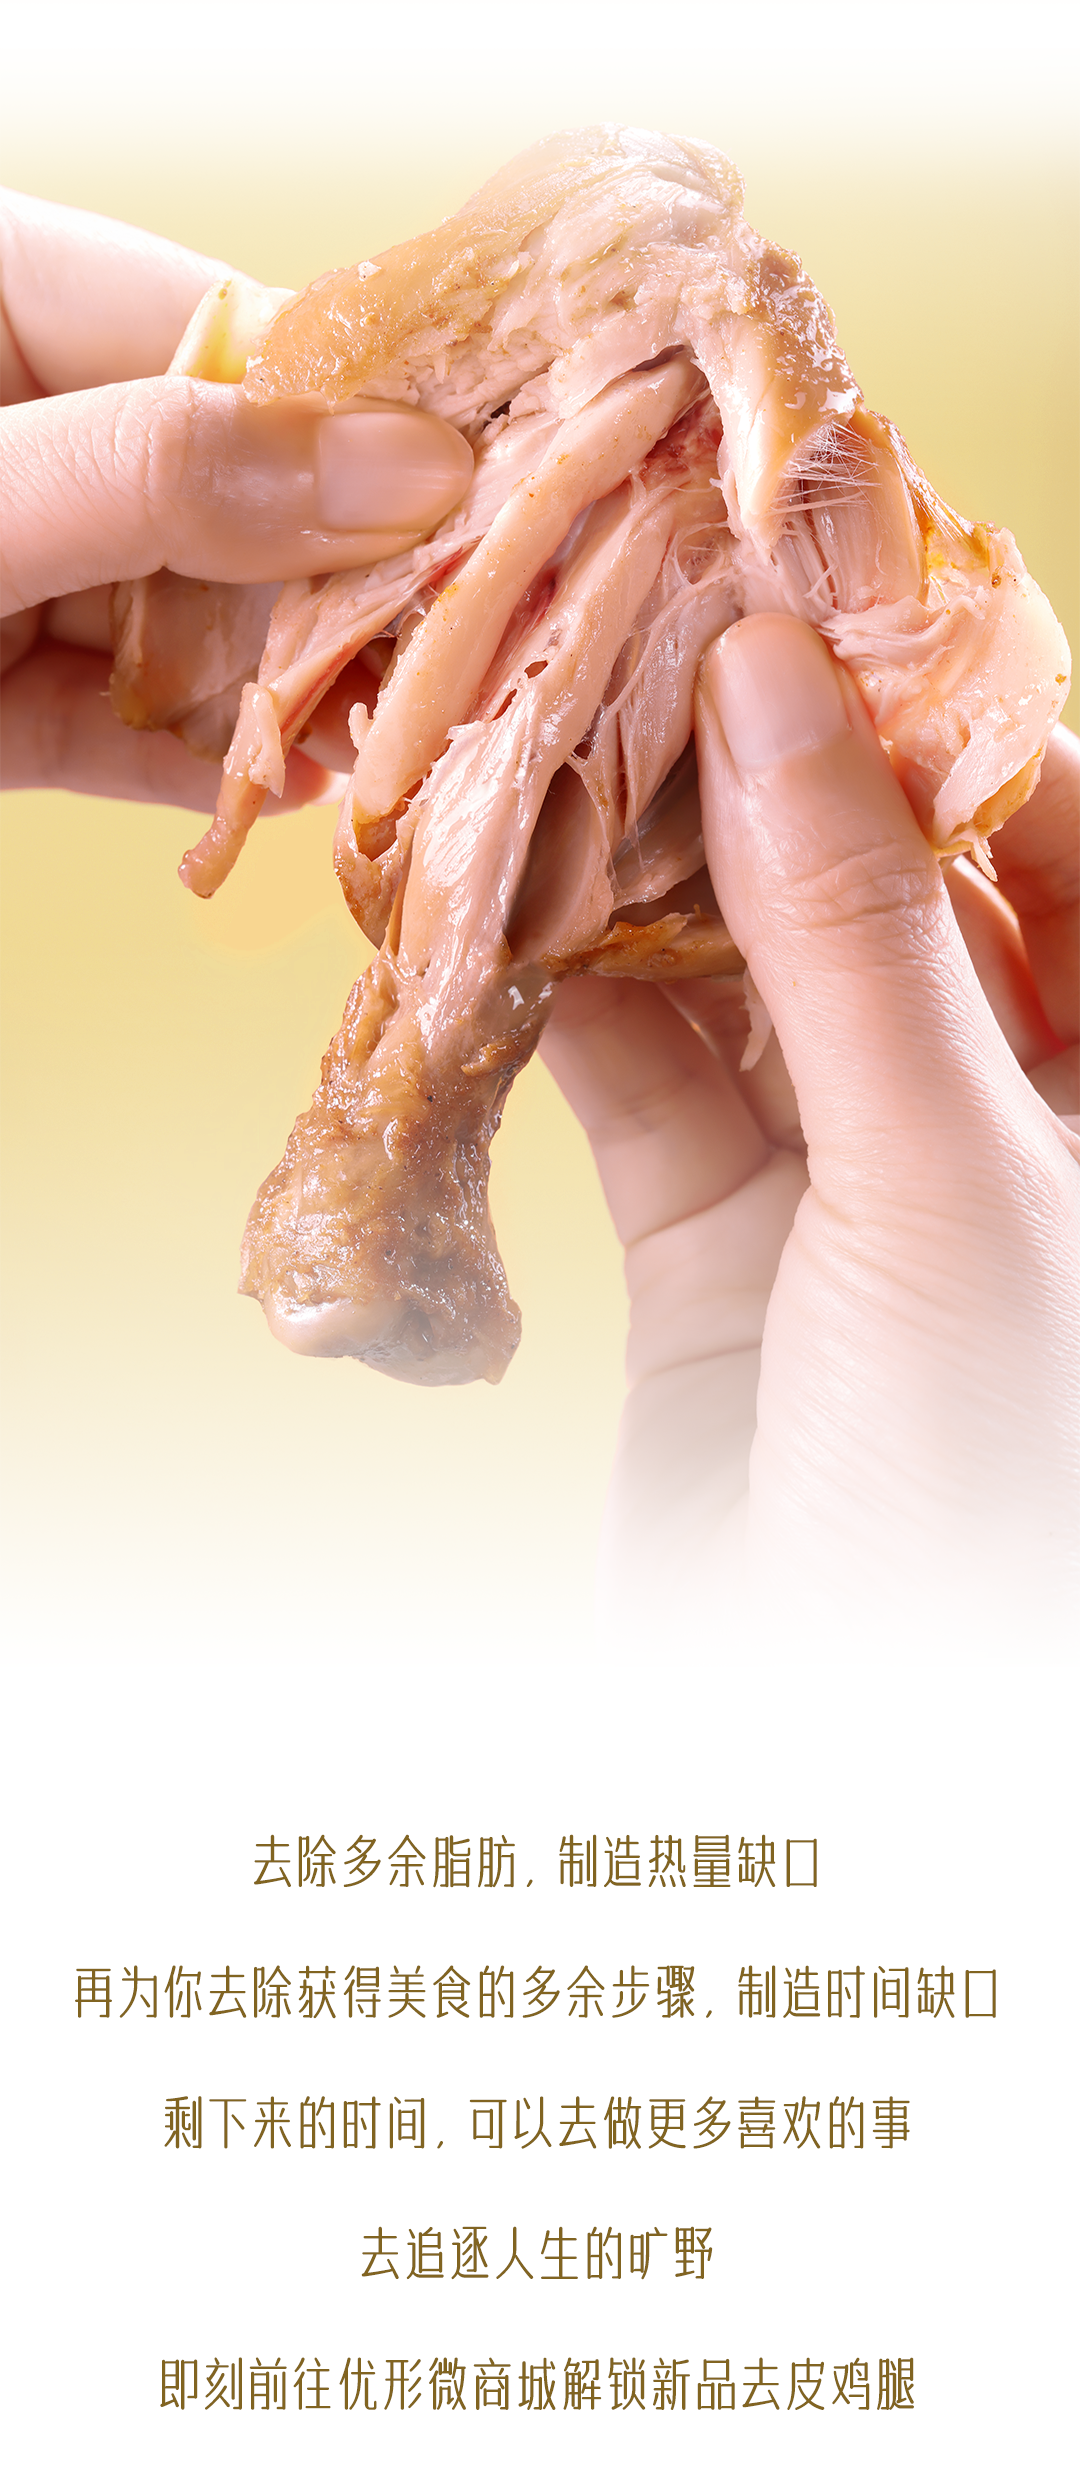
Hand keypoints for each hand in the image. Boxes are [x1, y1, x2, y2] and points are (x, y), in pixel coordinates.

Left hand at [0, 191, 471, 810]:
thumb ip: (166, 475)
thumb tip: (406, 468)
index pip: (223, 327)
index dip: (366, 408)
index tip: (498, 485)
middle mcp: (20, 428)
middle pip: (223, 488)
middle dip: (339, 578)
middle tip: (475, 639)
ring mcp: (5, 566)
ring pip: (179, 623)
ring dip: (287, 694)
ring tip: (401, 740)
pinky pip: (111, 730)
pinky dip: (197, 767)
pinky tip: (297, 790)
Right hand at [541, 614, 1078, 1638]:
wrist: (848, 1754)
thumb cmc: (996, 1477)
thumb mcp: (955, 1186)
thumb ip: (858, 939)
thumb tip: (771, 687)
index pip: (1064, 831)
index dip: (948, 696)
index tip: (817, 564)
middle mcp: (1005, 1114)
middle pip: (891, 885)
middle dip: (774, 763)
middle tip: (649, 614)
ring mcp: (850, 1182)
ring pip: (749, 974)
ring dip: (648, 868)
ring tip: (554, 732)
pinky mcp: (713, 1254)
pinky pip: (643, 1085)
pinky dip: (570, 998)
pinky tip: (505, 905)